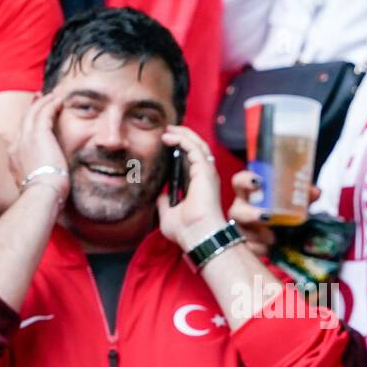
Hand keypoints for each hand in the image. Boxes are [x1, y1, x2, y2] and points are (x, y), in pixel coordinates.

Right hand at [7, 91, 69, 202]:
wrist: (41, 194)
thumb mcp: (34, 184)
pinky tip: (60, 100)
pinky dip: (52, 104)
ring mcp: (26, 138)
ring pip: (33, 113)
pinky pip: (45, 112)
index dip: (28, 123)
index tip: (35, 117)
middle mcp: (16, 144)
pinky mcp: (39, 135)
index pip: (20, 134)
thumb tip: (44, 181)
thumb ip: (36, 177)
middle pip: (24, 120)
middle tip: (42, 97)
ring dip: (44, 102)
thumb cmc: (42, 196)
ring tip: (54, 95)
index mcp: (14, 157)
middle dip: (33, 107)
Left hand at [157, 126, 227, 251]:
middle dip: (183, 136)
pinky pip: (194, 148)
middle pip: (197, 148)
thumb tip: (159, 195)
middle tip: (167, 129)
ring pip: (198, 145)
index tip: (165, 142)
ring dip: (183, 134)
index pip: (191, 160)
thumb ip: (164, 202)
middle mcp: (205, 178)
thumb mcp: (168, 214)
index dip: (180, 148)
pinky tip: (168, 137)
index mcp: (198, 186)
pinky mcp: (206, 171)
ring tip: (168, 129)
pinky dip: (182, 139)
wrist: (196, 236)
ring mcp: (207, 173)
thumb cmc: (187, 230)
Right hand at [228, 170, 322, 259]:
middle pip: (237, 211)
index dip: (245, 181)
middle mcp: (241, 210)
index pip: (239, 182)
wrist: (277, 233)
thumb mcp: (291, 202)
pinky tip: (268, 248)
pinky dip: (260, 249)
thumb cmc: (279, 210)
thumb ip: (302, 195)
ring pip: (242, 233)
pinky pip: (249, 248)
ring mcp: (240, 229)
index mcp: (248, 194)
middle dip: (251, 214)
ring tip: (273, 238)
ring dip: (258, 235)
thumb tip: (316, 192)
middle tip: (267, 217)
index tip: (258, 182)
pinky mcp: (244, 245)